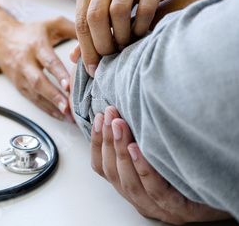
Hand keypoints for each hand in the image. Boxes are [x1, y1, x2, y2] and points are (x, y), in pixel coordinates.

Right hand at [0, 3, 75, 121]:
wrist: (1, 39)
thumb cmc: (31, 32)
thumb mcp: (52, 24)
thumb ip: (72, 29)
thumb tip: (92, 40)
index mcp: (36, 45)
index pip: (48, 61)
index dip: (58, 74)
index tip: (69, 86)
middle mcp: (26, 61)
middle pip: (38, 81)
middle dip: (54, 95)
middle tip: (68, 107)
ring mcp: (20, 75)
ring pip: (34, 93)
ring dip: (51, 106)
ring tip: (67, 115)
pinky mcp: (18, 84)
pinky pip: (32, 98)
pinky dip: (45, 108)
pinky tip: (58, 114)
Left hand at [75, 0, 223, 76]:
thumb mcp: (100, 1)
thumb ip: (87, 27)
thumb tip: (72, 58)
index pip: (80, 19)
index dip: (85, 48)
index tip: (92, 69)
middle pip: (96, 16)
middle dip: (101, 44)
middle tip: (109, 58)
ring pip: (118, 13)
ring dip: (121, 36)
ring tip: (123, 46)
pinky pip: (144, 11)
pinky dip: (140, 28)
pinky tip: (139, 34)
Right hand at [91, 106, 231, 223]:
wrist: (226, 189)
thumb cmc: (190, 171)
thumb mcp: (157, 154)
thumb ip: (138, 142)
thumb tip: (121, 112)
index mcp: (130, 186)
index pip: (102, 167)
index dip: (97, 142)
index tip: (99, 118)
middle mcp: (139, 199)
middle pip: (113, 172)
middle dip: (108, 140)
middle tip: (109, 114)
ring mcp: (157, 207)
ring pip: (128, 181)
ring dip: (120, 149)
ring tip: (119, 124)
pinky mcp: (177, 210)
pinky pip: (154, 189)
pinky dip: (142, 167)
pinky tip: (137, 147)